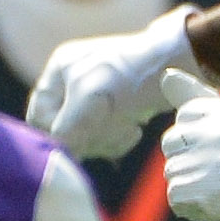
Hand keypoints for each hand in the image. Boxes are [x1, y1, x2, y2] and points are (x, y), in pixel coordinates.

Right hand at [26, 5, 202, 161]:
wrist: (179, 66)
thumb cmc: (131, 76)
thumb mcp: (91, 99)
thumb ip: (67, 127)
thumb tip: (56, 155)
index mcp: (59, 69)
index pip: (40, 115)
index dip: (57, 134)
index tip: (79, 142)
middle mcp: (73, 79)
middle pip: (64, 128)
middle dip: (88, 137)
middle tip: (112, 134)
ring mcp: (94, 93)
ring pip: (86, 135)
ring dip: (105, 140)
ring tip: (128, 130)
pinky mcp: (115, 107)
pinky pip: (105, 135)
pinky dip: (118, 138)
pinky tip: (134, 131)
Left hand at [159, 71, 219, 220]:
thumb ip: (202, 100)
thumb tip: (166, 76)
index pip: (186, 114)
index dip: (199, 137)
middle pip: (172, 141)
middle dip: (189, 159)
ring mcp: (218, 162)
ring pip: (172, 171)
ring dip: (191, 185)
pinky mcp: (212, 192)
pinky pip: (176, 196)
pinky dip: (191, 207)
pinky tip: (217, 207)